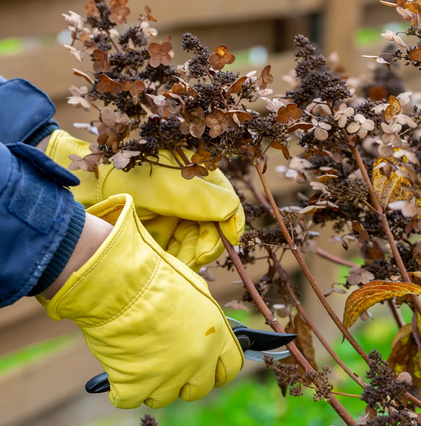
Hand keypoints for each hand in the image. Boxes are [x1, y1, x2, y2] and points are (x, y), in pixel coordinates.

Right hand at [37, 194, 243, 407]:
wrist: (122, 283)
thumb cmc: (156, 276)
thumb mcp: (195, 290)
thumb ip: (203, 317)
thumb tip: (201, 327)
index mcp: (216, 334)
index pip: (231, 367)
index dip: (218, 369)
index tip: (208, 368)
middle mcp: (198, 359)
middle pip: (199, 388)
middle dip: (185, 379)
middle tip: (167, 362)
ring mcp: (169, 376)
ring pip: (164, 396)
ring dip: (152, 382)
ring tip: (139, 356)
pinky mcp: (136, 385)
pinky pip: (130, 399)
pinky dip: (122, 387)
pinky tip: (120, 365)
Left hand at [45, 130, 244, 271]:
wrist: (85, 188)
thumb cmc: (129, 178)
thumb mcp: (171, 187)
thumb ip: (207, 199)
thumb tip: (234, 213)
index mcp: (195, 178)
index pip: (225, 201)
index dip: (231, 221)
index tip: (231, 240)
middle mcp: (187, 198)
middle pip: (210, 226)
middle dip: (207, 244)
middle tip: (198, 257)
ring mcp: (172, 216)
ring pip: (193, 242)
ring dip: (190, 255)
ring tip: (180, 264)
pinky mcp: (157, 233)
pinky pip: (174, 251)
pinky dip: (175, 261)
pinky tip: (170, 266)